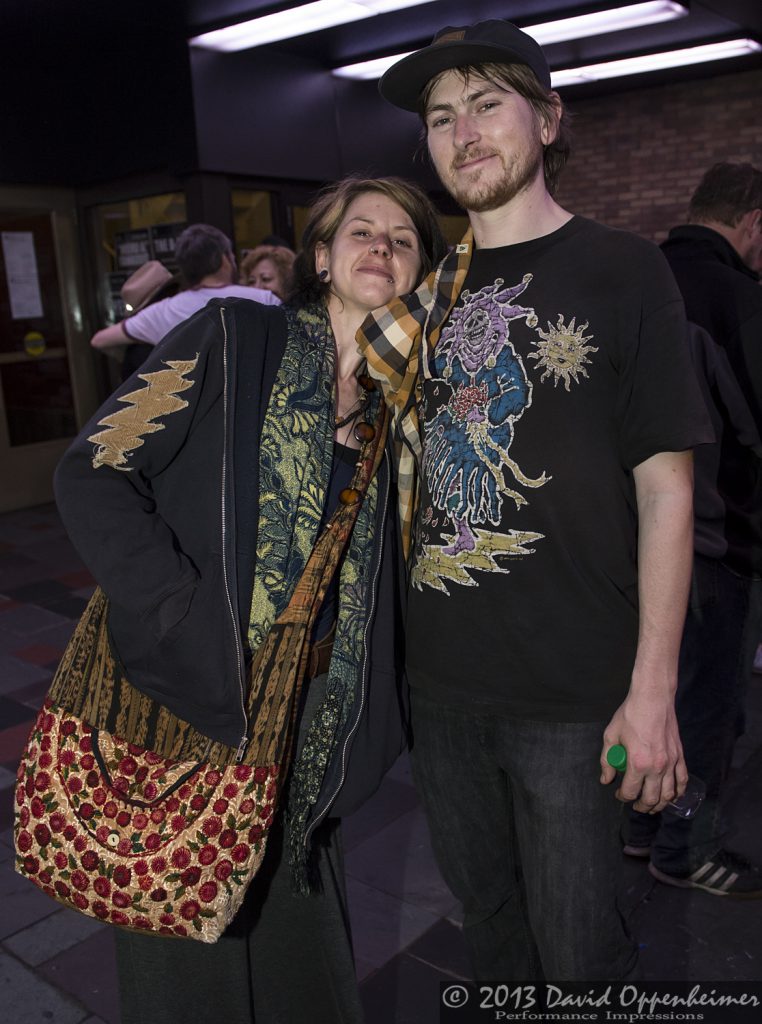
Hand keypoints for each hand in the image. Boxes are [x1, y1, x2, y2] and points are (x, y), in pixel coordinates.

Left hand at [599, 691, 687, 812]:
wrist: (653, 699)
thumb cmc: (630, 715)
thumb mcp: (611, 736)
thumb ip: (606, 760)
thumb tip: (606, 779)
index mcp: (637, 763)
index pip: (630, 791)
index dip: (622, 797)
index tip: (618, 794)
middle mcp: (657, 767)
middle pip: (651, 798)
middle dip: (641, 807)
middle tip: (635, 806)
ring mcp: (671, 763)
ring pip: (668, 794)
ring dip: (660, 805)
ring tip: (651, 806)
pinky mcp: (680, 756)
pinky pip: (682, 780)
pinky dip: (678, 792)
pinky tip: (672, 796)